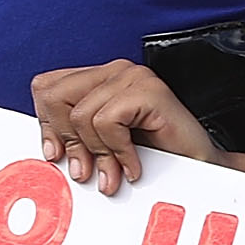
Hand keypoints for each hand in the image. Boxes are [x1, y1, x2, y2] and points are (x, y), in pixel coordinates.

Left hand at [31, 61, 223, 194]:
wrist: (199, 171)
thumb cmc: (152, 160)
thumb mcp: (100, 147)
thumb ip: (74, 138)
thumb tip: (48, 149)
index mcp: (98, 80)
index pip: (46, 86)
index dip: (47, 124)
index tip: (57, 155)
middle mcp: (114, 72)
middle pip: (54, 96)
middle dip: (68, 140)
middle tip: (86, 170)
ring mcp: (134, 77)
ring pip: (80, 115)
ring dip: (97, 154)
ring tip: (115, 173)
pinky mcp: (149, 91)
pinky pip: (107, 122)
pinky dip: (118, 151)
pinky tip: (133, 165)